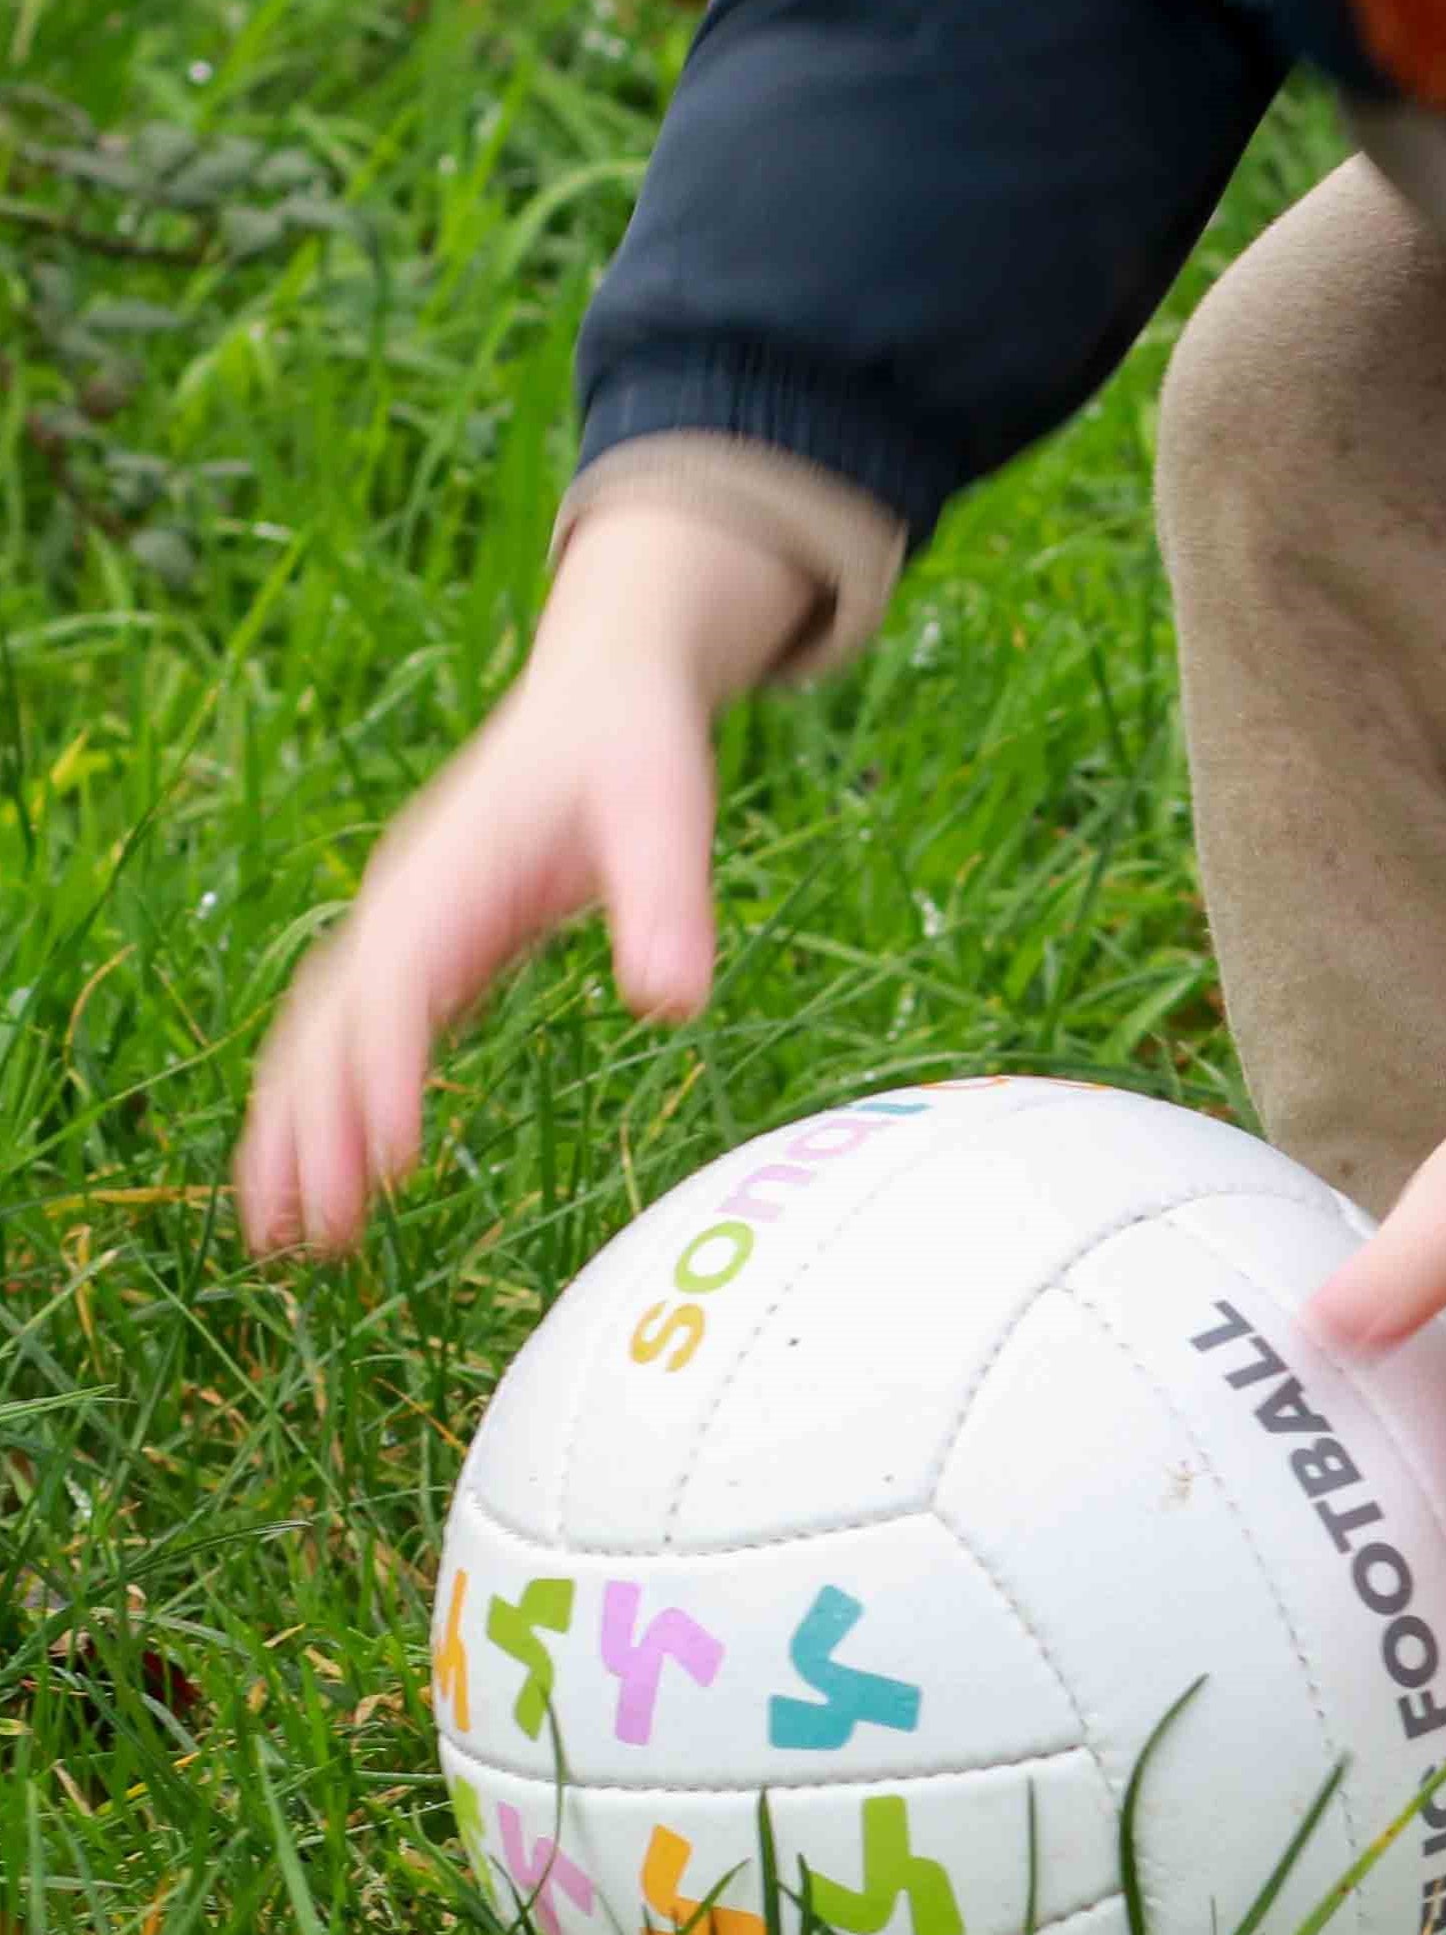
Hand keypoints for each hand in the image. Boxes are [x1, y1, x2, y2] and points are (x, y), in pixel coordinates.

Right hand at [236, 505, 816, 1255]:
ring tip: (279, 1237)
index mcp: (456, 874)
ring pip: (323, 1037)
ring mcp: (402, 927)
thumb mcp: (669, 816)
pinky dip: (328, 1103)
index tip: (386, 1158)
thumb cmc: (636, 755)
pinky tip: (326, 1180)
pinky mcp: (421, 948)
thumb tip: (676, 1004)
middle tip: (304, 1238)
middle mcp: (406, 904)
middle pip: (336, 1026)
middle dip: (312, 1129)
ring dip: (294, 1130)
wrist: (601, 696)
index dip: (387, 1072)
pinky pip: (353, 1035)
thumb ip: (671, 905)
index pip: (401, 984)